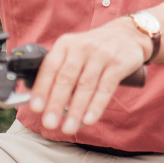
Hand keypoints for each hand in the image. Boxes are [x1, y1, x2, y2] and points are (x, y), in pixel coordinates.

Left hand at [28, 20, 149, 133]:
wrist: (127, 34)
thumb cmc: (94, 50)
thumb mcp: (74, 51)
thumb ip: (60, 72)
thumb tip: (43, 103)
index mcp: (65, 44)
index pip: (50, 67)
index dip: (42, 88)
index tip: (35, 108)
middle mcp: (81, 47)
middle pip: (66, 78)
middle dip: (56, 103)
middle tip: (49, 123)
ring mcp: (101, 55)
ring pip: (85, 86)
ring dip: (75, 110)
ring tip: (68, 128)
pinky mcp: (118, 64)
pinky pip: (105, 88)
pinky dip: (96, 106)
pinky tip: (89, 119)